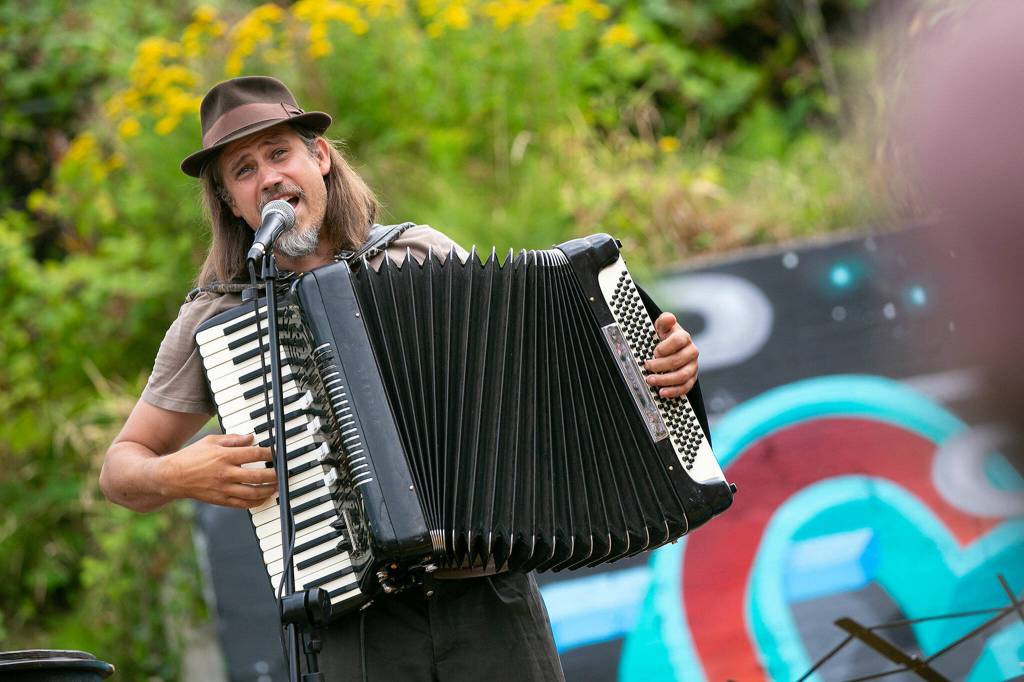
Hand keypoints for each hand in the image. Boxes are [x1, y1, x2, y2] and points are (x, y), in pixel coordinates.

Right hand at [157, 433, 275, 508]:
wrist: (171, 476)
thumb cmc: (191, 456)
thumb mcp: (211, 441)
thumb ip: (233, 440)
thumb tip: (252, 437)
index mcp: (224, 456)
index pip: (254, 454)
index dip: (270, 453)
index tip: (277, 453)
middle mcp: (225, 473)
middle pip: (258, 476)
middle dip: (275, 475)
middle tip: (283, 472)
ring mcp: (223, 489)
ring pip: (253, 493)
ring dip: (269, 490)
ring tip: (277, 485)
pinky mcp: (220, 500)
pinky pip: (243, 504)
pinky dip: (256, 502)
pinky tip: (264, 498)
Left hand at [644, 312, 698, 398]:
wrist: (671, 349)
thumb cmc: (665, 338)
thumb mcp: (662, 326)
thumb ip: (664, 321)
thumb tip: (669, 318)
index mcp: (684, 337)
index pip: (679, 340)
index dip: (666, 347)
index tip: (654, 351)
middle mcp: (691, 351)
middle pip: (678, 360)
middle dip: (660, 365)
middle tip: (647, 367)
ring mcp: (693, 366)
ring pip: (682, 375)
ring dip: (665, 380)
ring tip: (651, 380)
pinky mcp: (691, 378)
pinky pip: (685, 387)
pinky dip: (674, 391)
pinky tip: (662, 392)